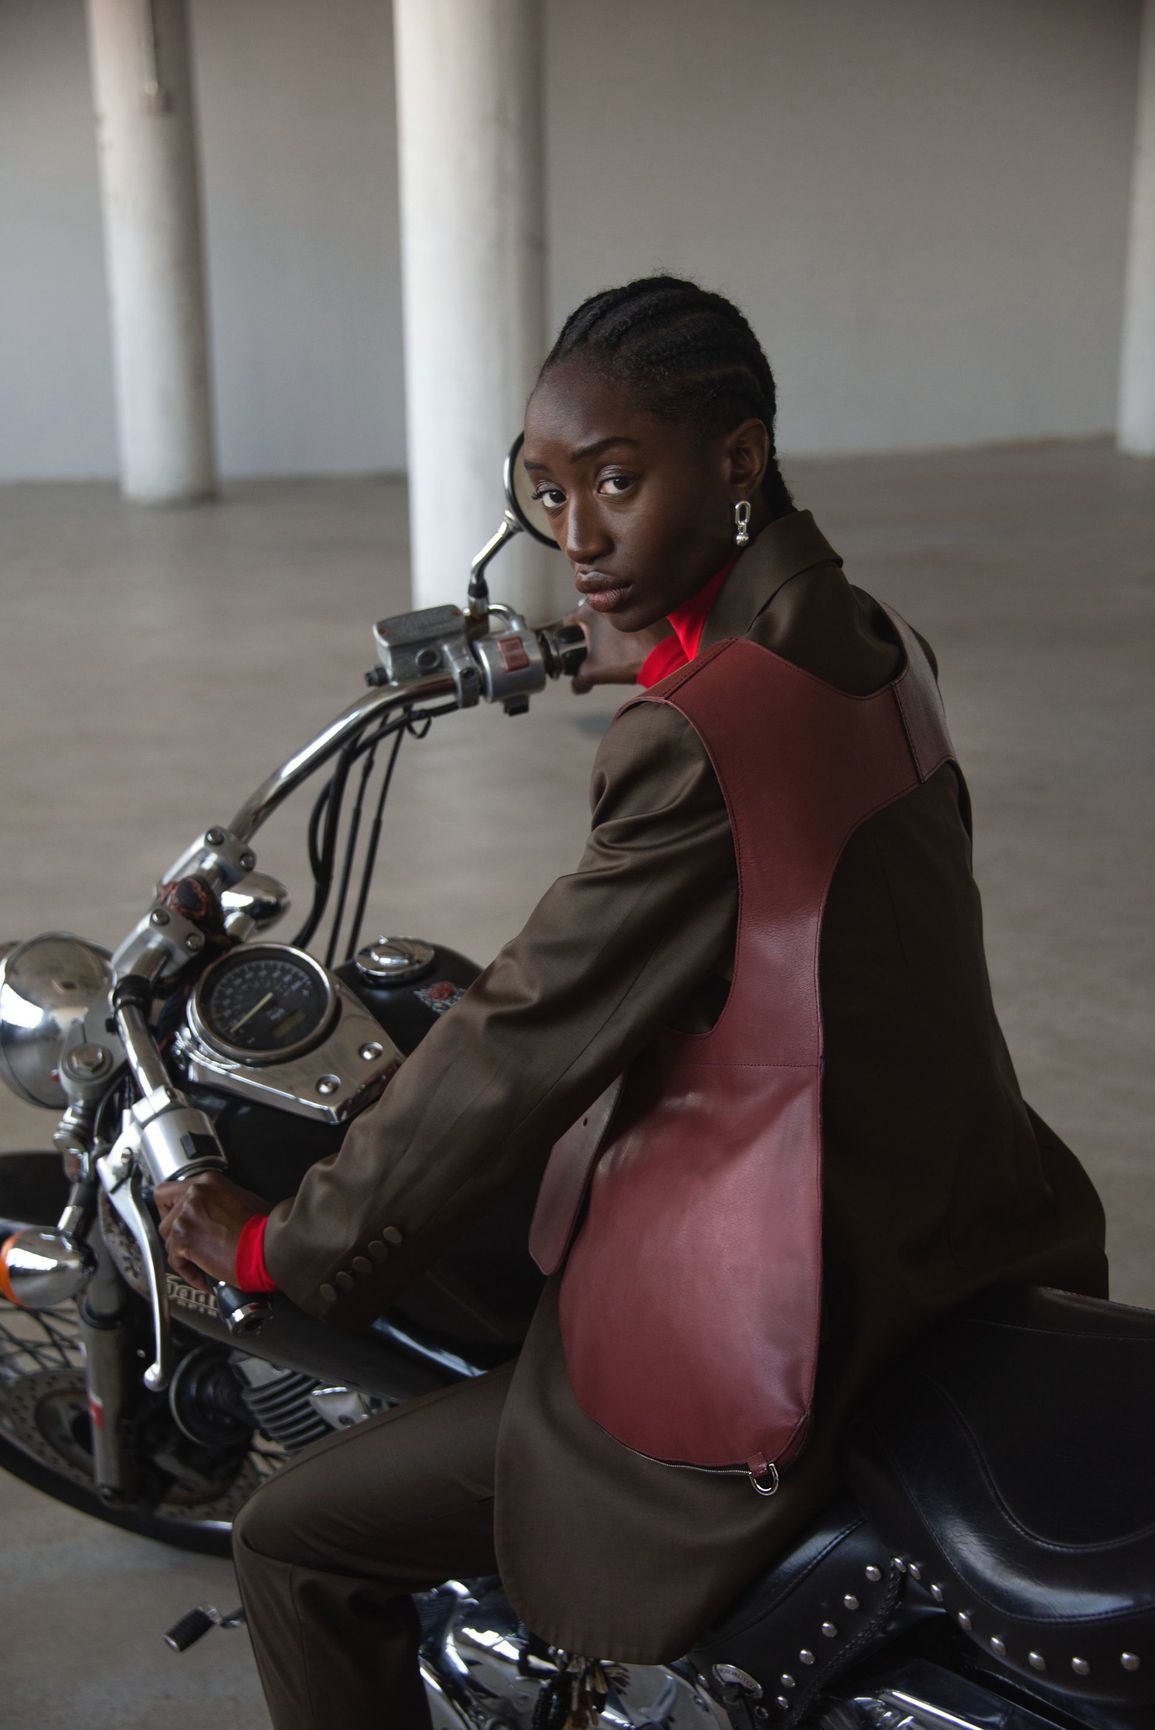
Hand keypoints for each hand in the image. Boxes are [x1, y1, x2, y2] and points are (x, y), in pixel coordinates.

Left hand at [155, 1172, 268, 1289]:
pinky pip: (175, 1259)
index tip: (179, 1220)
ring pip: (168, 1238)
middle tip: (187, 1244)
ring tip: (201, 1264)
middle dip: (174, 1232)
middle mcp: (194, 1194)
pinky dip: (188, 1272)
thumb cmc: (266, 1228)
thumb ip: (217, 1203)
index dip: (173, 1209)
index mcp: (209, 1182)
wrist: (271, 1244)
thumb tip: (209, 1218)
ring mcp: (187, 1215)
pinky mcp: (185, 1238)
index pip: (172, 1191)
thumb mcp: (242, 1201)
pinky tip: (204, 1276)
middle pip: (165, 1214)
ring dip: (182, 1253)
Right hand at [566, 601, 672, 693]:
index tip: (570, 643)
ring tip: (615, 641)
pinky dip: (627, 621)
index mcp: (589, 611)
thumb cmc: (625, 660)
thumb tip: (576, 686)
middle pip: (590, 613)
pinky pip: (629, 610)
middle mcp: (606, 599)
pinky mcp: (643, 603)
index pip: (569, 620)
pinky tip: (632, 636)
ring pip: (610, 611)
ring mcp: (626, 599)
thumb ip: (579, 680)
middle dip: (590, 627)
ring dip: (609, 622)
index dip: (567, 635)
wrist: (662, 656)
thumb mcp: (595, 673)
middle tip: (595, 643)